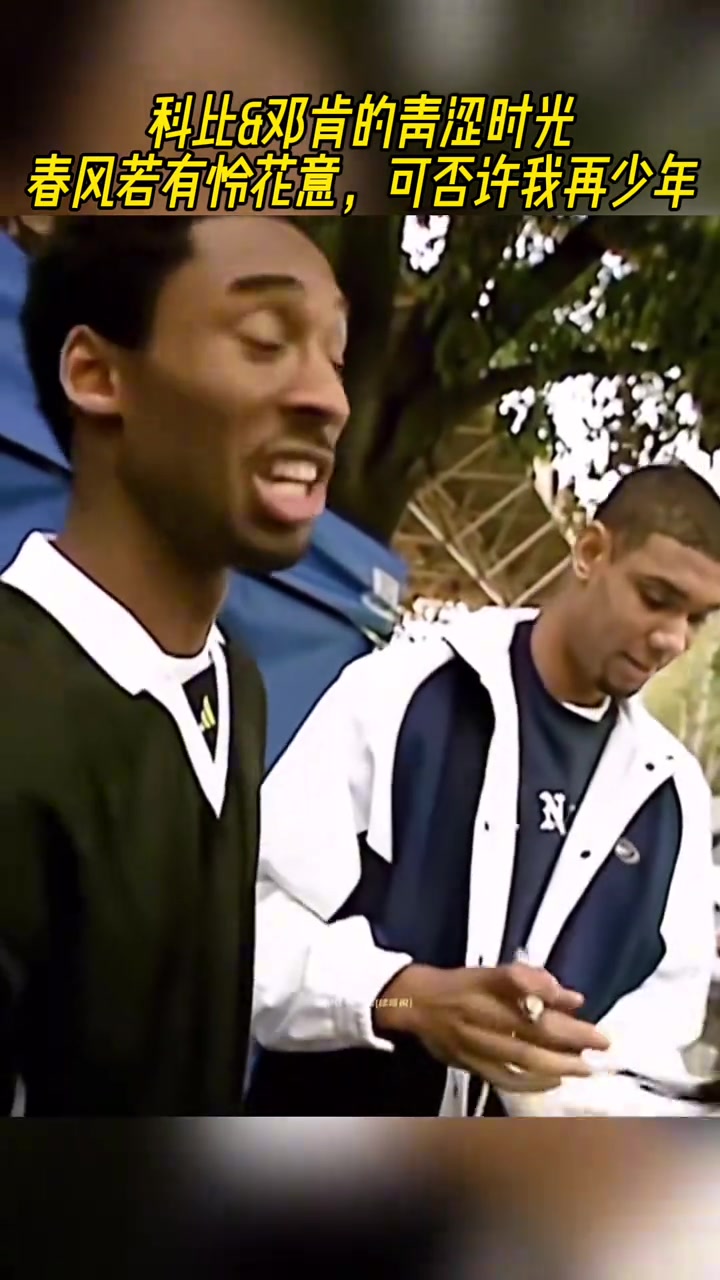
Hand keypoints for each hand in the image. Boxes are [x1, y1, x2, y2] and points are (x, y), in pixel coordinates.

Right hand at [373, 962, 609, 1092]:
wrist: (415, 1004)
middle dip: (570, 1036)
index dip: (549, 993)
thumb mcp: (492, 972)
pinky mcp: (469, 1064)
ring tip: (586, 1066)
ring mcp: (474, 1041)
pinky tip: (554, 1080)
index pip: (519, 983)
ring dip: (559, 1063)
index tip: (581, 1002)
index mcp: (484, 982)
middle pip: (529, 1027)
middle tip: (601, 1042)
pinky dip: (533, 1082)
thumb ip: (532, 983)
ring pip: (522, 1056)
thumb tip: (574, 998)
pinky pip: (506, 1077)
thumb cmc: (461, 985)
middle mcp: (479, 1011)